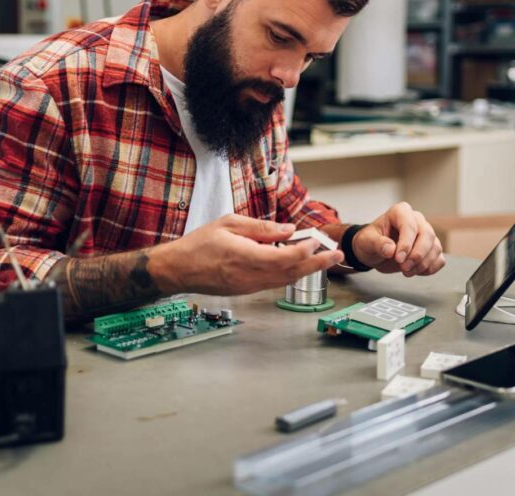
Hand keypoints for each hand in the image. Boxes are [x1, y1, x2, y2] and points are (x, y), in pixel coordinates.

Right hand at [151, 214, 343, 295]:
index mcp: (244, 256)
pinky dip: (290, 273)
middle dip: (317, 263)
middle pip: (291, 272)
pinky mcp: (247, 290)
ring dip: (307, 269)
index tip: (316, 241)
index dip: (304, 250)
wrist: (178, 269)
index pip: (284, 257)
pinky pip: (274, 283)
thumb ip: (260, 228)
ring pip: (286, 280)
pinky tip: (298, 263)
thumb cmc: (198, 244)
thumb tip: (287, 230)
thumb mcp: (229, 224)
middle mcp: (250, 275)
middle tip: (337, 254)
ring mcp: (249, 286)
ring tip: (324, 258)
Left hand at [351, 202, 444, 276]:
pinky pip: (439, 259)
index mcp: (400, 212)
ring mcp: (426, 234)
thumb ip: (377, 244)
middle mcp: (417, 220)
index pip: (409, 225)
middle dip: (417, 255)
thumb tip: (390, 250)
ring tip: (406, 272)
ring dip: (423, 264)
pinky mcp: (431, 248)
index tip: (398, 258)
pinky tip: (415, 271)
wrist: (374, 252)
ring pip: (435, 248)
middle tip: (403, 268)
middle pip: (427, 235)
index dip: (406, 243)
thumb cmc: (370, 241)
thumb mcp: (367, 241)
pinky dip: (430, 268)